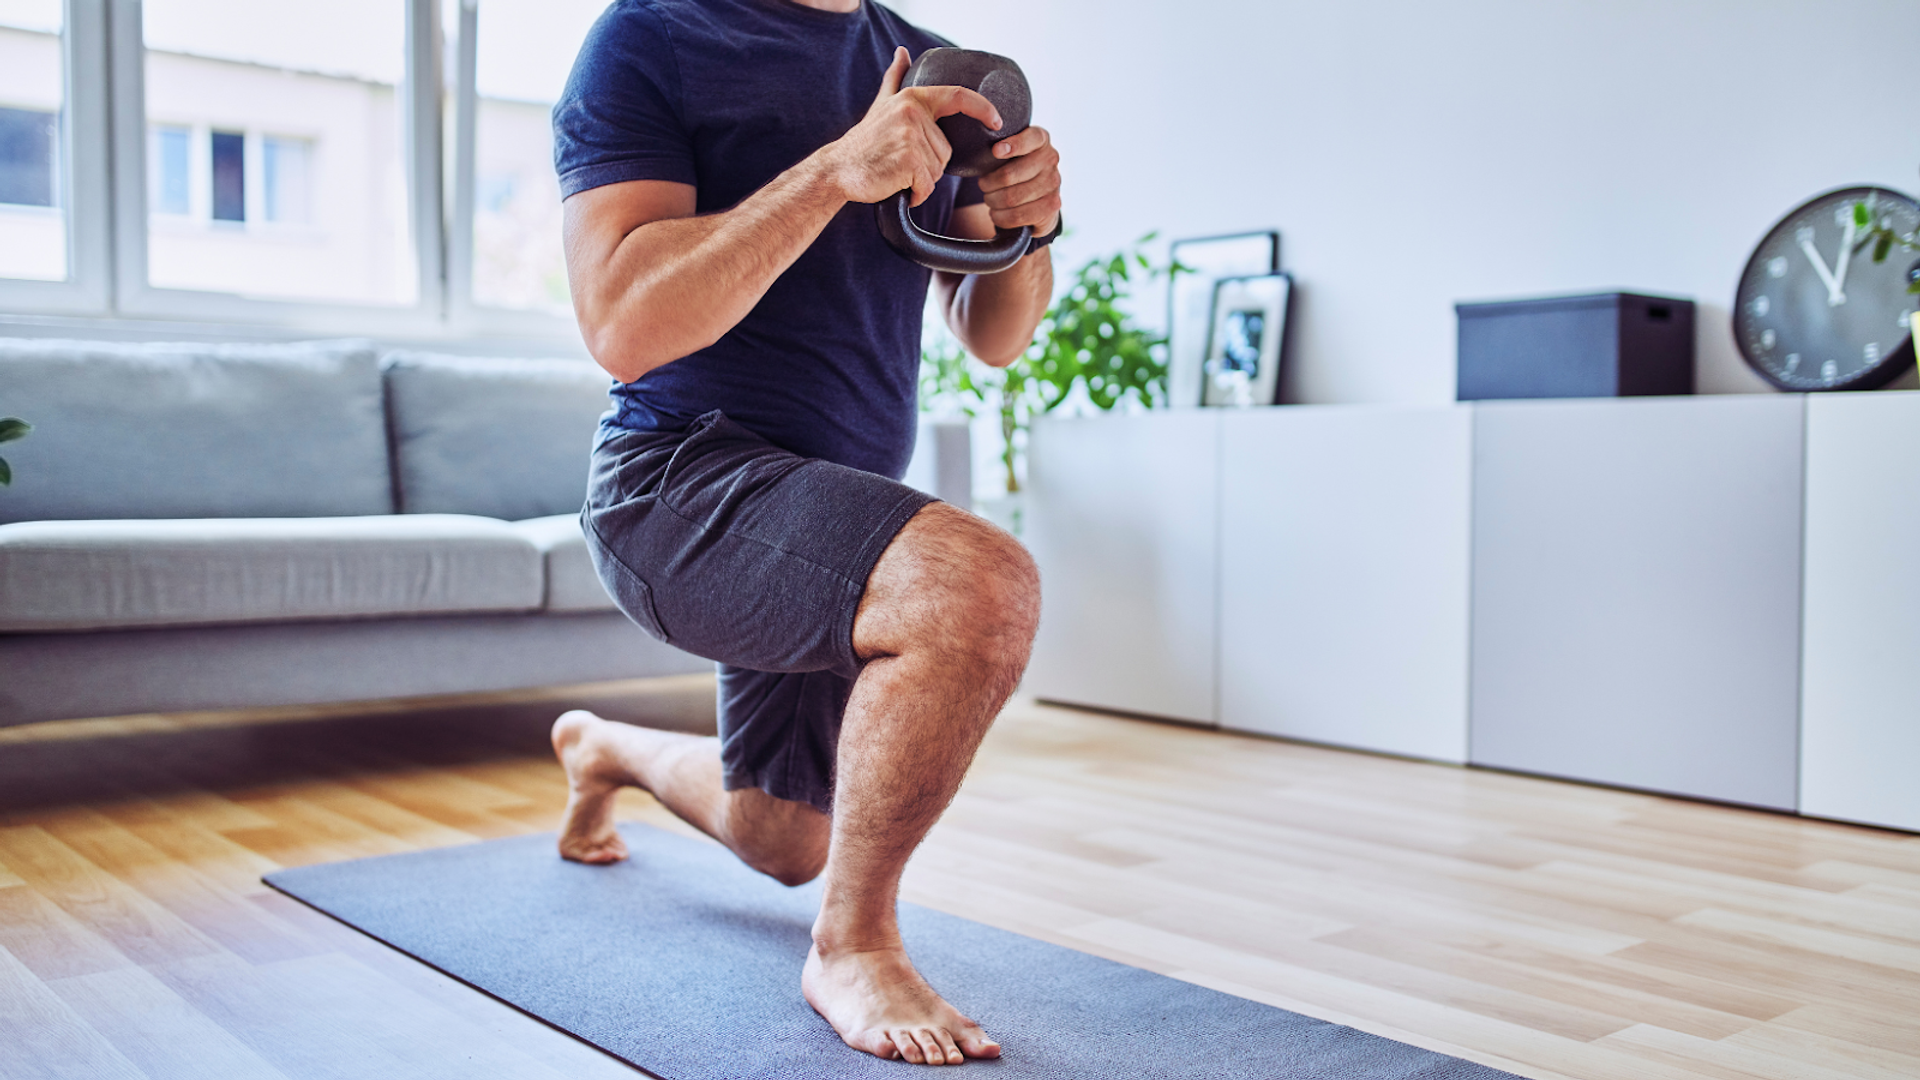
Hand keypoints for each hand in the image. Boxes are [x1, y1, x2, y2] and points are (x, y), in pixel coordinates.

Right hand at [824, 47, 1002, 207]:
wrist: (838, 169)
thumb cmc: (864, 142)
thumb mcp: (881, 104)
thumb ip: (895, 78)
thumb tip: (902, 52)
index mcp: (912, 99)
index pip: (957, 96)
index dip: (982, 107)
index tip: (997, 120)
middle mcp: (913, 114)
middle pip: (946, 150)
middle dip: (929, 164)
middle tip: (901, 161)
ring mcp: (911, 137)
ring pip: (938, 170)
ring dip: (920, 180)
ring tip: (896, 172)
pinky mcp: (909, 161)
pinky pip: (928, 186)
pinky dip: (916, 194)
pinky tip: (897, 186)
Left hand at [979, 124, 1061, 235]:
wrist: (1038, 198)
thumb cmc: (1017, 169)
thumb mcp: (1011, 153)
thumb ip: (1001, 147)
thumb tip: (988, 154)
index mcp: (1041, 140)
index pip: (1030, 139)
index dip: (1013, 145)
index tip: (996, 151)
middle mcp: (1051, 159)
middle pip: (1010, 175)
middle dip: (988, 184)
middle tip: (983, 185)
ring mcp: (1054, 183)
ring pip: (1011, 198)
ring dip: (992, 201)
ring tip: (989, 199)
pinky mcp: (1051, 206)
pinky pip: (1017, 216)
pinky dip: (1000, 217)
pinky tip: (997, 213)